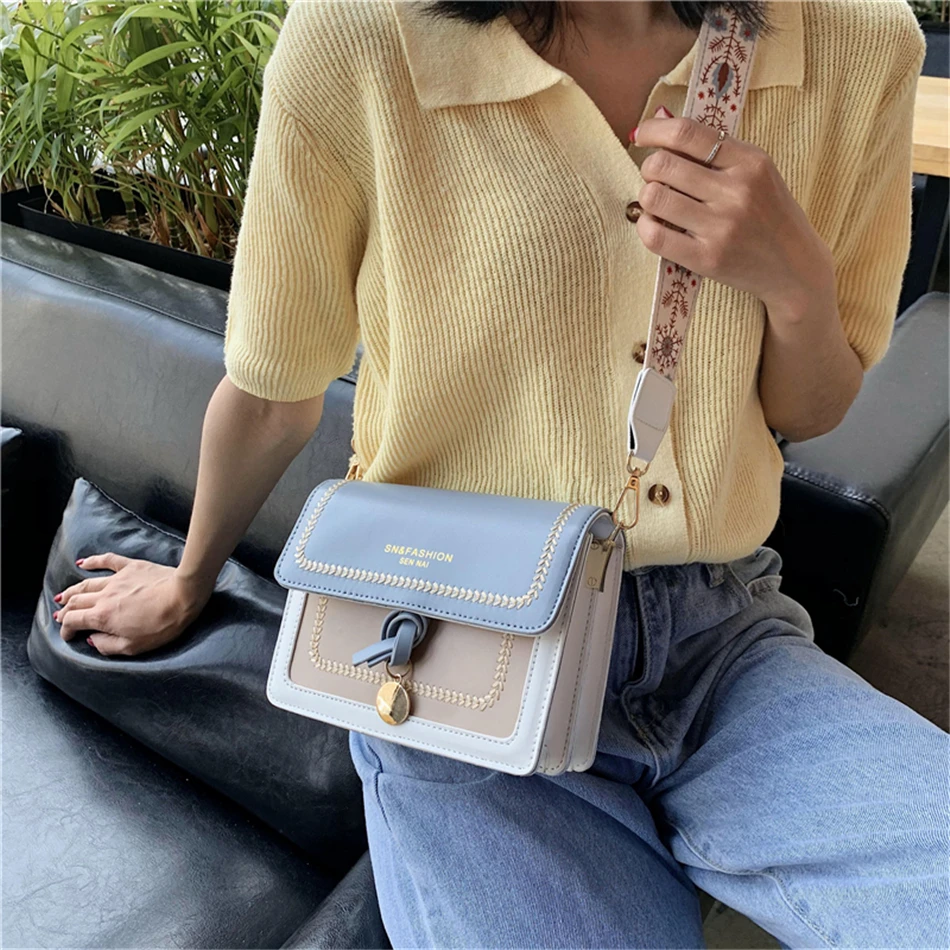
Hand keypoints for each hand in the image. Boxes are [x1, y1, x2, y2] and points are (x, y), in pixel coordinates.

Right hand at [52, 554, 209, 655]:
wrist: (183, 596)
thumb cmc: (163, 624)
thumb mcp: (134, 647)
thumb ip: (108, 646)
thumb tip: (93, 640)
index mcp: (102, 617)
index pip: (73, 621)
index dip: (65, 629)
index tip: (68, 635)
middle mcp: (104, 597)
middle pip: (76, 602)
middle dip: (66, 611)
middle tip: (61, 616)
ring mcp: (117, 580)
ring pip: (86, 583)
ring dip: (72, 591)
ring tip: (63, 596)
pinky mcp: (131, 567)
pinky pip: (107, 561)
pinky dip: (93, 561)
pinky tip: (83, 563)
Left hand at [632, 110, 834, 309]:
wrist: (793, 267)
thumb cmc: (769, 214)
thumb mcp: (755, 171)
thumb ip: (712, 146)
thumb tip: (661, 116)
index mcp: (750, 161)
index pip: (686, 133)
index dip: (654, 131)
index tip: (642, 136)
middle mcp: (736, 192)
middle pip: (663, 165)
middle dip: (649, 167)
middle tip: (656, 177)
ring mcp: (721, 227)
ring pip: (654, 198)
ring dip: (647, 197)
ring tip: (658, 202)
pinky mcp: (707, 259)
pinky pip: (655, 236)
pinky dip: (646, 226)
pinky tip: (655, 224)